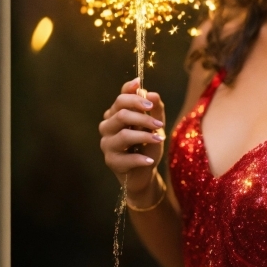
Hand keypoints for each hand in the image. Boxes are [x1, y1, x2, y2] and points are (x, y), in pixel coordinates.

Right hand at [99, 77, 165, 200]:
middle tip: (160, 123)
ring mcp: (107, 144)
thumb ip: (155, 110)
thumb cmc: (147, 146)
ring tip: (159, 139)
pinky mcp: (111, 161)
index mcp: (116, 114)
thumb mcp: (155, 126)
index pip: (121, 98)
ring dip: (145, 136)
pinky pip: (126, 158)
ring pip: (124, 135)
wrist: (143, 172)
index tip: (148, 98)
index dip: (133, 94)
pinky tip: (150, 160)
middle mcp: (108, 126)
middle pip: (121, 114)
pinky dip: (141, 159)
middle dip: (143, 117)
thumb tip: (152, 93)